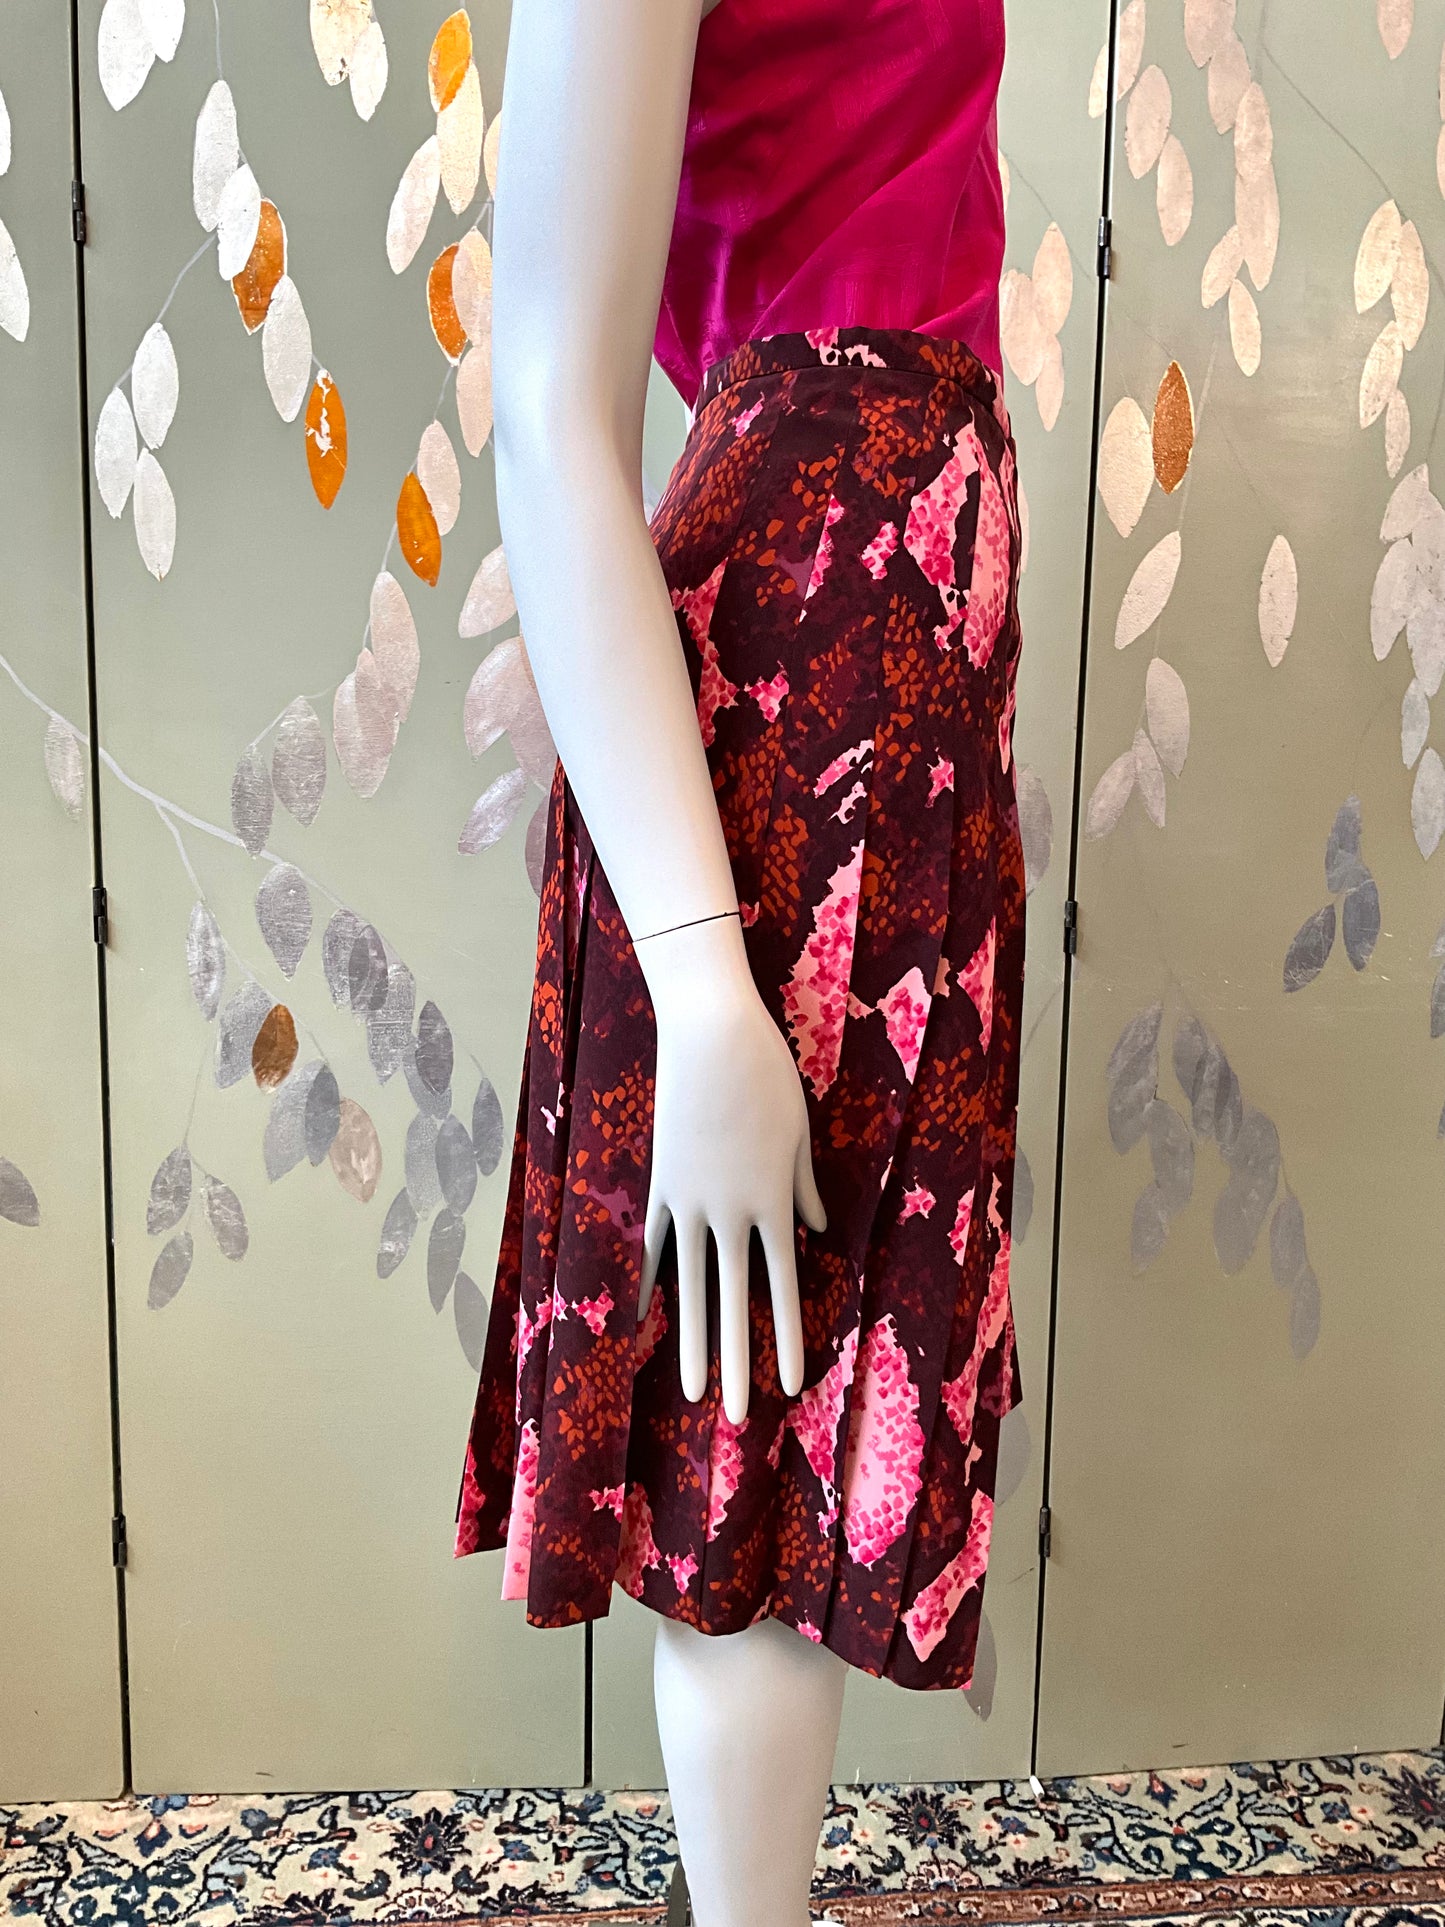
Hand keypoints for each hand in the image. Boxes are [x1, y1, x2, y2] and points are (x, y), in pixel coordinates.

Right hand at [635, 917, 826, 1424]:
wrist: (711, 1034)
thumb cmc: (768, 1076)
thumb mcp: (798, 1135)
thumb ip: (803, 1188)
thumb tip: (816, 1231)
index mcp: (770, 1204)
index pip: (781, 1289)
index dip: (786, 1340)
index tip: (792, 1386)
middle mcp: (728, 1214)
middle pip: (733, 1304)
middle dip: (738, 1365)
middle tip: (738, 1419)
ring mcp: (687, 1201)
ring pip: (690, 1286)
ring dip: (692, 1342)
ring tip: (692, 1390)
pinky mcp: (659, 1181)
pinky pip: (652, 1242)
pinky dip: (646, 1281)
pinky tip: (640, 1319)